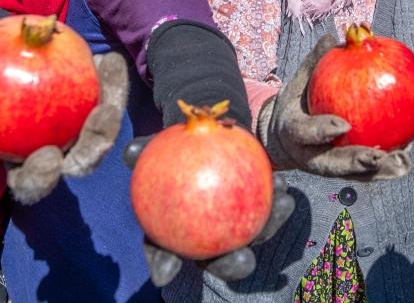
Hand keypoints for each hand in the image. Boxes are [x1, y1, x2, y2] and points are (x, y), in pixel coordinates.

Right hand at [0, 52, 128, 203]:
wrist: (4, 70)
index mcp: (22, 167)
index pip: (33, 184)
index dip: (42, 178)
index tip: (47, 159)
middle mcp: (57, 157)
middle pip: (78, 164)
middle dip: (91, 151)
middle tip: (96, 123)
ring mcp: (80, 136)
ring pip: (101, 136)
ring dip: (109, 119)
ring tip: (109, 96)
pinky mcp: (96, 108)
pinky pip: (108, 99)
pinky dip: (111, 83)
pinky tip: (110, 61)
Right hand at [123, 135, 295, 286]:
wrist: (203, 140)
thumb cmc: (173, 147)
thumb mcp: (157, 146)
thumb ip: (143, 151)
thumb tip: (130, 151)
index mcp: (174, 232)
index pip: (163, 254)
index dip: (162, 266)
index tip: (164, 273)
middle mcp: (206, 238)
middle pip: (218, 260)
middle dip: (233, 266)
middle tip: (243, 260)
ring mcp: (234, 228)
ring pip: (251, 236)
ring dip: (268, 229)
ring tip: (280, 213)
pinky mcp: (257, 211)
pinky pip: (268, 209)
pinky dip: (277, 200)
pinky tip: (282, 188)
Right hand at [255, 34, 411, 180]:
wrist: (285, 135)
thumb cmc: (297, 100)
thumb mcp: (300, 80)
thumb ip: (316, 61)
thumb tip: (334, 36)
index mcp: (293, 131)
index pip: (305, 133)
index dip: (322, 130)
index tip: (342, 125)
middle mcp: (308, 155)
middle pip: (332, 164)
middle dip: (356, 162)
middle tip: (378, 156)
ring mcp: (326, 167)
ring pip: (353, 175)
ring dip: (378, 171)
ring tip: (402, 162)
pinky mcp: (343, 172)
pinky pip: (366, 172)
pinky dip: (385, 167)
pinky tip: (406, 156)